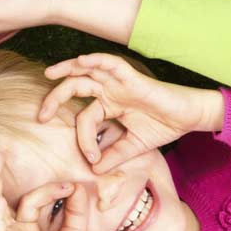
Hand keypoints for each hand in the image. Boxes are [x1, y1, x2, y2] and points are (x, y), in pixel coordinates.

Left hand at [38, 53, 225, 173]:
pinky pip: (111, 63)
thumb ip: (113, 156)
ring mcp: (119, 82)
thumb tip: (94, 170)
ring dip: (66, 69)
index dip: (83, 139)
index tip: (92, 158)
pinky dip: (96, 60)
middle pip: (75, 87)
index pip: (84, 118)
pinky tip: (81, 61)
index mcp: (108, 104)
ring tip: (49, 74)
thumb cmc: (163, 127)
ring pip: (87, 70)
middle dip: (55, 98)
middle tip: (42, 115)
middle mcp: (110, 90)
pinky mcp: (132, 77)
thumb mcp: (132, 147)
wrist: (188, 118)